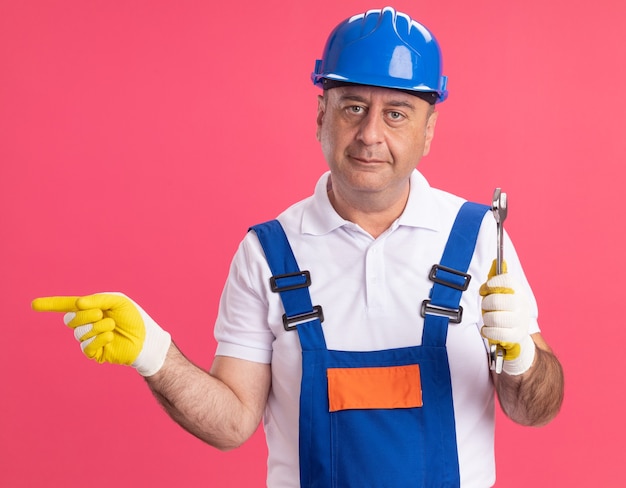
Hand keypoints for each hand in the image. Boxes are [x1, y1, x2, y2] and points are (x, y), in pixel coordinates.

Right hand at [32, 293, 170, 375]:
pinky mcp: (94, 352)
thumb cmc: (134, 318)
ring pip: (78, 333)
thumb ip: (98, 299)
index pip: (67, 305)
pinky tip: (109, 337)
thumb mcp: (118, 302)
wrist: (146, 339)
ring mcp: (89, 338)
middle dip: (84, 315)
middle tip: (101, 314)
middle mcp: (87, 322)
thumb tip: (77, 303)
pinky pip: (86, 347)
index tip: (33, 304)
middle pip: (70, 319)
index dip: (50, 304)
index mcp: (91, 307)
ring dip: (95, 327)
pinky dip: (97, 340)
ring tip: (111, 325)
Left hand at [480, 261, 535, 375]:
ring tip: (490, 320)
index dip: (491, 284)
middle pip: (496, 299)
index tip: (486, 290)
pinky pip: (494, 332)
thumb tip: (497, 261)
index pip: (506, 280)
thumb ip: (497, 280)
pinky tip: (489, 330)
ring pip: (494, 317)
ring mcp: (520, 320)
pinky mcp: (516, 336)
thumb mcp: (502, 295)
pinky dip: (487, 331)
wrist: (517, 339)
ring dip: (487, 319)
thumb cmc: (504, 313)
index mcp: (518, 291)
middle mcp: (522, 304)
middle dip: (486, 305)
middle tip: (487, 308)